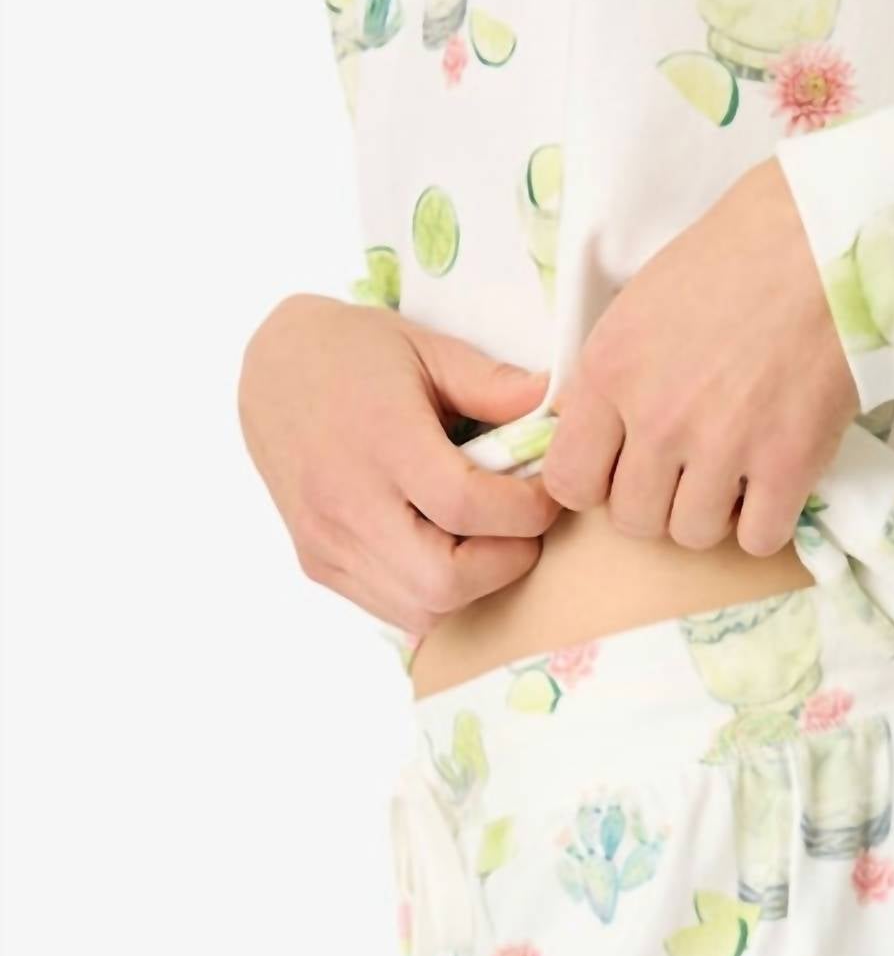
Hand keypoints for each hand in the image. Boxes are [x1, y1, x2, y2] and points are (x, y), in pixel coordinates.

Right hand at [238, 294, 557, 635]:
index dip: (525, 511)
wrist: (270, 369)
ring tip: (488, 539)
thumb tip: (562, 408)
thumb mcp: (427, 347)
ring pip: (422, 607)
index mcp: (380, 441)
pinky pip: (394, 608)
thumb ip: (494, 385)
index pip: (465, 505)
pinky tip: (449, 550)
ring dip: (473, 585)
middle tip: (522, 528)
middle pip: (444, 578)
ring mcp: (327, 540)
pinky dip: (436, 593)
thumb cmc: (354, 354)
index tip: (546, 493)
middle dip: (504, 562)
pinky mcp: (318, 562)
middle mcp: (346, 501)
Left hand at [542, 158, 857, 555]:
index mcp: (611, 373)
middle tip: (687, 468)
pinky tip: (772, 483)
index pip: (569, 483)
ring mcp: (724, 446)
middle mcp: (658, 419)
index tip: (623, 468)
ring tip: (734, 470)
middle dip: (658, 502)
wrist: (824, 240)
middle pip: (633, 521)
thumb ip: (606, 378)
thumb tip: (586, 434)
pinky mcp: (788, 463)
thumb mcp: (637, 306)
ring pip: (693, 535)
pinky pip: (758, 538)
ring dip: (713, 513)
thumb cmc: (733, 258)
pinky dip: (765, 521)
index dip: (597, 484)